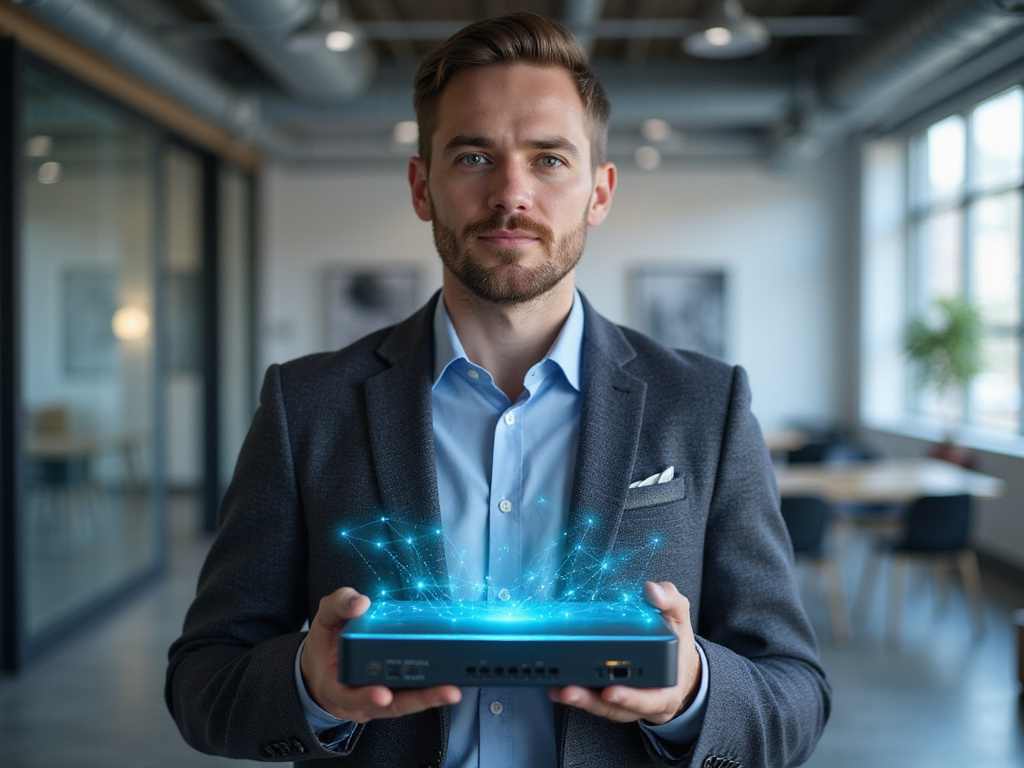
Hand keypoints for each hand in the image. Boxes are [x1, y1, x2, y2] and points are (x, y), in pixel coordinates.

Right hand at [300, 588, 461, 722]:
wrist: (325, 666)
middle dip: (420, 699)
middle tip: (445, 691)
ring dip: (433, 696)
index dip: (366, 696)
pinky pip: (414, 694)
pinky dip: (432, 688)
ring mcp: (381, 701)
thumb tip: (361, 602)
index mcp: (337, 687)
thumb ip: (338, 606)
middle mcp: (361, 700)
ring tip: (454, 688)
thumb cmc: (326, 645)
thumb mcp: (323, 620)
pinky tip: (452, 678)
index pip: (350, 696)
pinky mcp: (396, 694)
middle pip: (393, 705)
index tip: (382, 693)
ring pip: (408, 703)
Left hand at [548, 581, 700, 725]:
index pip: (650, 699)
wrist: (678, 664)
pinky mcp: (610, 697)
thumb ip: (669, 600)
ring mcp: (626, 701)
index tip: (611, 691)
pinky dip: (576, 694)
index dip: (631, 698)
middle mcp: (645, 699)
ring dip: (580, 700)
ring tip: (559, 689)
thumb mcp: (678, 617)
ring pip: (602, 708)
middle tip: (571, 690)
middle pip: (618, 708)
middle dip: (593, 701)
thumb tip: (651, 590)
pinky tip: (557, 685)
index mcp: (667, 686)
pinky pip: (594, 700)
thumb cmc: (676, 641)